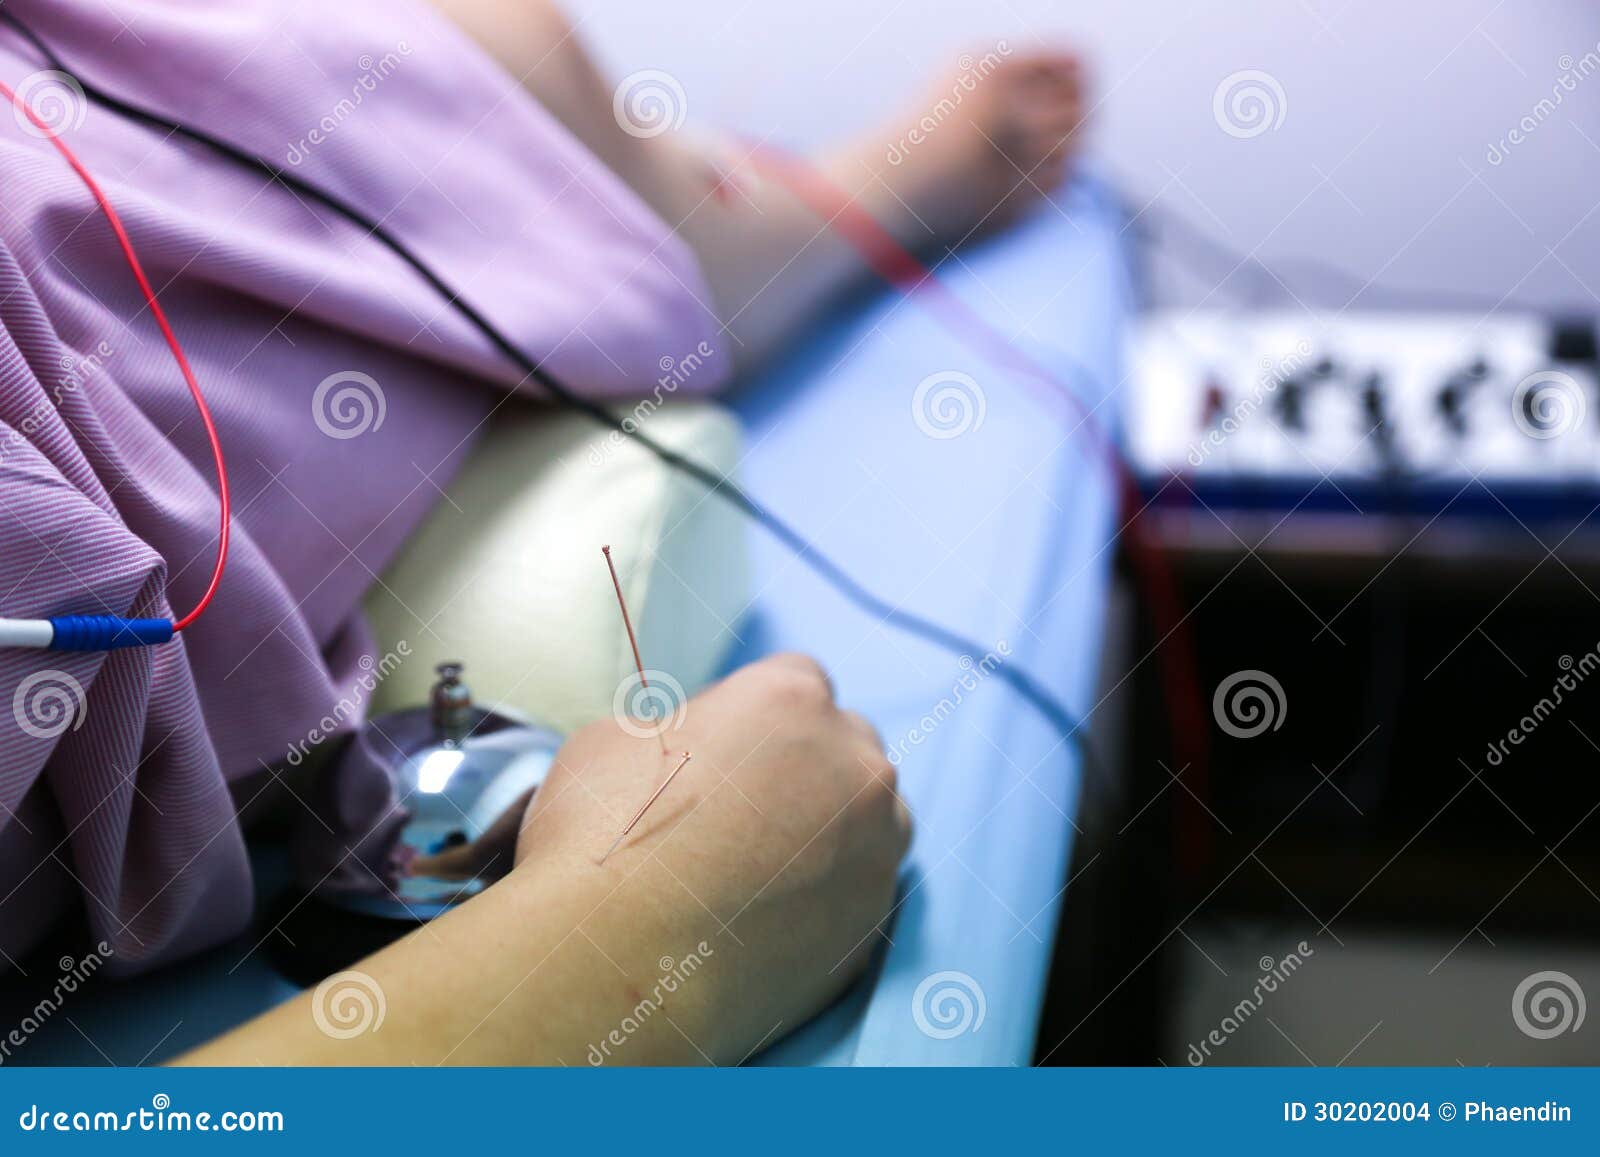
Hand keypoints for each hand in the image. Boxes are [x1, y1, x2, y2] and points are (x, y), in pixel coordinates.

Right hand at [511, 652, 912, 1061]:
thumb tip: (695, 750)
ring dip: (833, 830)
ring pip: (872, 819)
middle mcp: (855, 765)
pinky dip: (826, 898)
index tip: (726, 749)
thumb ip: (684, 731)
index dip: (758, 714)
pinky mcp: (873, 924)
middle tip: (744, 811)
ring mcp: (876, 849)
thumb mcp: (617, 740)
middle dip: (807, 766)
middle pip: (847, 745)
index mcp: (791, 699)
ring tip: (763, 869)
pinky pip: (860, 892)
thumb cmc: (600, 839)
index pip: (798, 680)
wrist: (615, 966)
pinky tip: (768, 920)